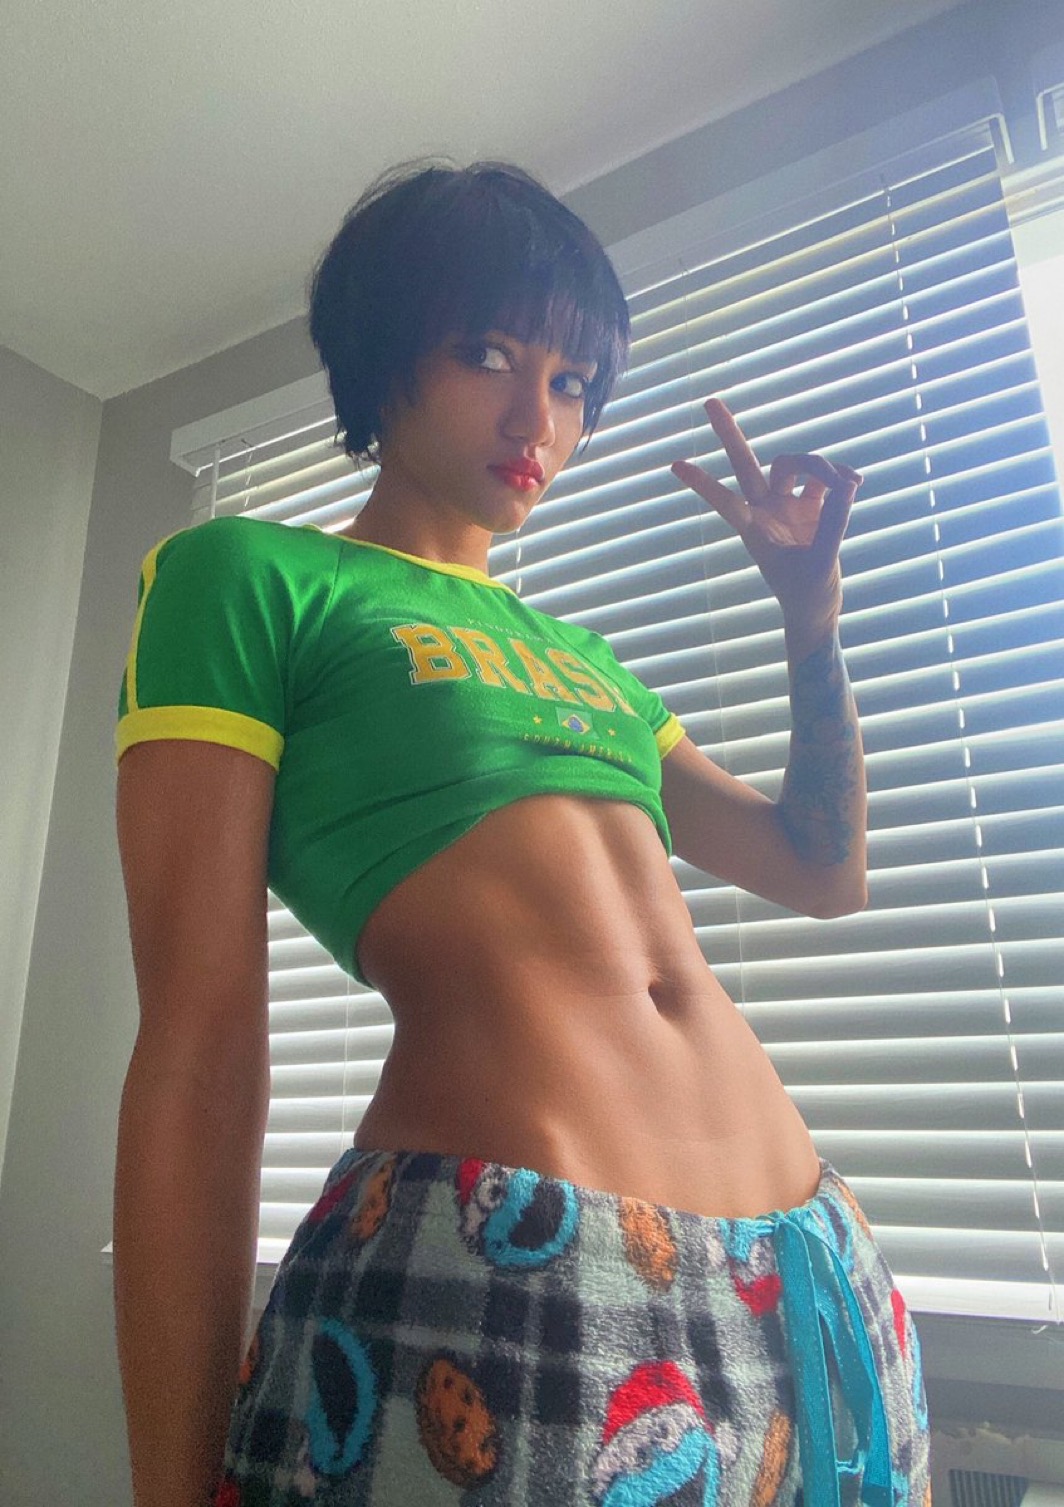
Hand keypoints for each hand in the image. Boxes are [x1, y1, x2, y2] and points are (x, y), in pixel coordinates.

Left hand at [671, 398, 861, 633]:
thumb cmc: (807, 595)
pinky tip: (856, 483)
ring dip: (820, 465)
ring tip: (846, 483)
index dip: (704, 485)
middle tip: (709, 402)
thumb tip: (846, 484)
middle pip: (745, 463)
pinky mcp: (811, 507)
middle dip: (729, 434)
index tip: (675, 465)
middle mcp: (765, 511)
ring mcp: (786, 505)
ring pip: (794, 464)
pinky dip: (840, 477)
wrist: (818, 609)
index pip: (726, 502)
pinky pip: (824, 480)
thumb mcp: (821, 563)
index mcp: (755, 530)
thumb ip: (834, 522)